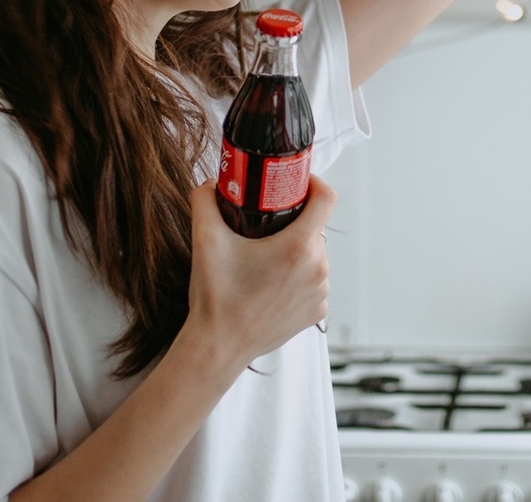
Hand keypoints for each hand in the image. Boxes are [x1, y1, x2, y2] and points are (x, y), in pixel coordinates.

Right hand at [185, 177, 335, 365]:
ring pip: (315, 256)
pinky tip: (272, 284)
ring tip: (266, 260)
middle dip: (294, 222)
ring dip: (297, 252)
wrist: (219, 346)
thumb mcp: (206, 240)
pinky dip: (298, 278)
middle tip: (266, 226)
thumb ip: (205, 201)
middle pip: (315, 228)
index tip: (296, 185)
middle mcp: (317, 269)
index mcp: (297, 247)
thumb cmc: (216, 298)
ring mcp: (320, 293)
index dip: (313, 184)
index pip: (326, 199)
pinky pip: (314, 282)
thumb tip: (209, 184)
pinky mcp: (318, 312)